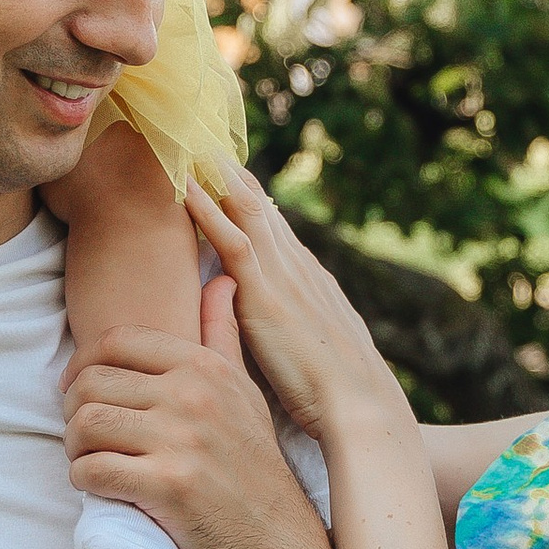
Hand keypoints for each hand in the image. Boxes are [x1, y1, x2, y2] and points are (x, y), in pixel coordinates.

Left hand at [65, 277, 331, 548]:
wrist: (275, 534)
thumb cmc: (251, 461)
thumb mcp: (244, 389)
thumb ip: (223, 334)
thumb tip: (224, 280)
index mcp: (204, 366)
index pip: (116, 341)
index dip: (83, 363)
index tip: (80, 390)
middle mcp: (193, 396)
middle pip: (92, 383)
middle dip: (73, 410)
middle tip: (82, 434)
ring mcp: (181, 440)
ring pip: (86, 424)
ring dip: (75, 446)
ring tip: (88, 457)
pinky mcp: (168, 486)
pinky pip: (93, 471)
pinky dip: (84, 480)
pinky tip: (100, 486)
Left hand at [184, 170, 406, 442]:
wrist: (361, 408)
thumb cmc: (337, 396)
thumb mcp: (316, 353)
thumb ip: (294, 336)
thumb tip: (277, 336)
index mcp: (310, 282)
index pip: (275, 231)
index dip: (251, 201)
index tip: (228, 175)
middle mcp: (298, 269)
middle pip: (260, 210)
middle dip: (234, 176)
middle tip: (206, 140)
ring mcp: (283, 278)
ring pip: (247, 212)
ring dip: (219, 177)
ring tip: (193, 143)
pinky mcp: (267, 296)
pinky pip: (234, 241)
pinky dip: (210, 210)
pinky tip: (187, 187)